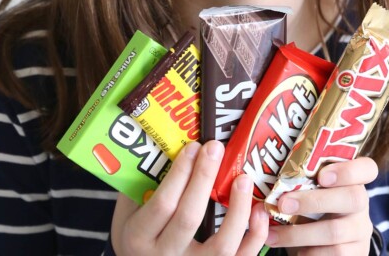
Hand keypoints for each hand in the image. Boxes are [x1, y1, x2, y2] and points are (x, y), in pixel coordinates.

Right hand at [111, 140, 268, 254]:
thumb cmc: (139, 234)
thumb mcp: (130, 210)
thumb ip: (144, 184)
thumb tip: (168, 142)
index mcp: (138, 238)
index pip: (162, 204)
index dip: (180, 173)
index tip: (194, 146)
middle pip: (189, 218)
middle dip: (204, 178)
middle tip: (216, 148)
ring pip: (220, 247)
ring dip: (236, 209)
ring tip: (243, 178)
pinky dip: (255, 237)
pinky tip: (258, 211)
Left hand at [265, 157, 377, 255]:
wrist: (323, 244)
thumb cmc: (311, 207)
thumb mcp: (310, 190)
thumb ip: (299, 179)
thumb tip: (261, 172)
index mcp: (353, 181)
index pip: (367, 168)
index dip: (348, 170)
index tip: (322, 176)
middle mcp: (361, 205)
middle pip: (351, 198)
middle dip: (314, 200)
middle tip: (283, 203)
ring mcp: (360, 232)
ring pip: (335, 232)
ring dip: (299, 234)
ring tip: (273, 235)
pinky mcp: (355, 255)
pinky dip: (308, 254)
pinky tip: (292, 252)